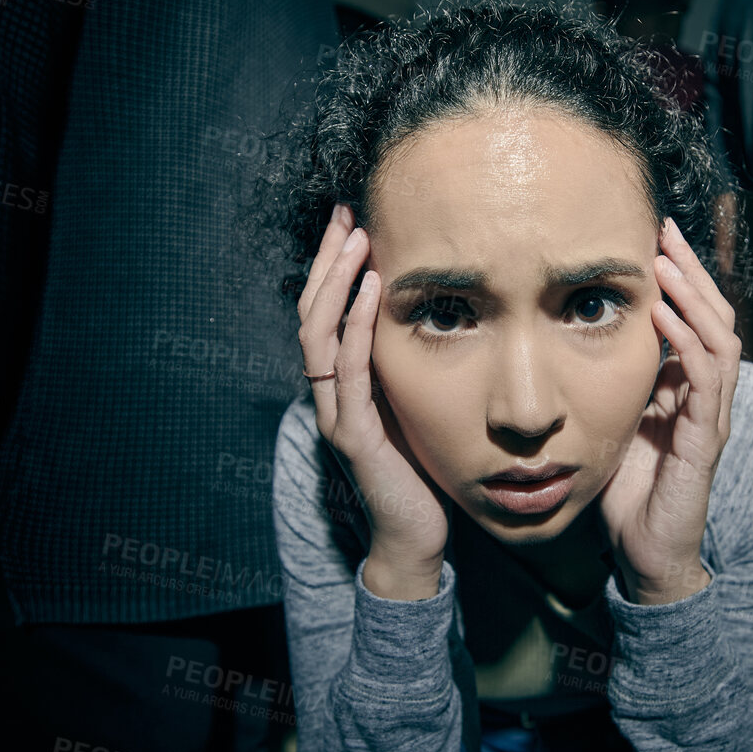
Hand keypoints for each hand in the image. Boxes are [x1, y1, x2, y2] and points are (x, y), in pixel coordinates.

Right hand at [297, 204, 449, 596]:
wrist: (415, 536)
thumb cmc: (421, 470)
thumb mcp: (416, 405)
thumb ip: (410, 368)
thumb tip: (440, 315)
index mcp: (342, 385)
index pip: (325, 312)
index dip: (333, 268)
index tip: (352, 223)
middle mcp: (330, 393)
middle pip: (312, 312)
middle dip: (327, 262)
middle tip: (345, 216)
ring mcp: (336, 413)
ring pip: (320, 334)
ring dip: (337, 282)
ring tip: (356, 241)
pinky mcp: (353, 434)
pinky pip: (348, 370)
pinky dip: (356, 325)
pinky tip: (372, 291)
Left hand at [597, 217, 740, 603]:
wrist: (646, 555)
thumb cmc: (628, 493)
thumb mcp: (613, 423)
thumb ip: (610, 385)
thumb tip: (571, 342)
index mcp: (686, 389)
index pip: (694, 318)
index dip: (679, 278)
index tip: (651, 237)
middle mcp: (706, 397)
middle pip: (715, 316)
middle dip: (691, 271)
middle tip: (664, 230)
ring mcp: (711, 417)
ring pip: (719, 339)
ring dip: (694, 296)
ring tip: (667, 261)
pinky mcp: (706, 441)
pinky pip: (705, 380)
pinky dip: (686, 341)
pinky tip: (664, 314)